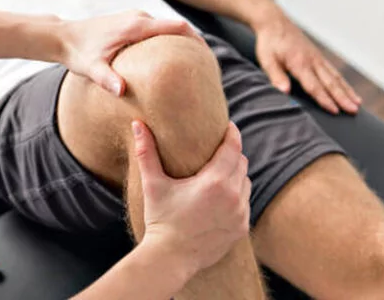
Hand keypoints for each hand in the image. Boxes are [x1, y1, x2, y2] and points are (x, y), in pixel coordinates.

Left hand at [60, 10, 199, 95]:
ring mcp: (135, 18)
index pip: (177, 27)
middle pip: (177, 27)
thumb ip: (107, 79)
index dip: (197, 40)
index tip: (210, 56)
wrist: (62, 37)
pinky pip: (156, 30)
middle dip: (193, 44)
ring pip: (166, 29)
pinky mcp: (130, 23)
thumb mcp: (91, 69)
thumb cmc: (77, 52)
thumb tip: (122, 91)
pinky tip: (170, 61)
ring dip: (180, 43)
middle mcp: (139, 17)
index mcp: (136, 26)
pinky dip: (167, 42)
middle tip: (208, 67)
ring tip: (194, 65)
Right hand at [132, 120, 250, 274]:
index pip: (233, 148)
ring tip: (220, 173)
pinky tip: (222, 198)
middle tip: (219, 150)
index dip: (232, 134)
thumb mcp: (153, 184)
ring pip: (246, 183)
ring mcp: (240, 214)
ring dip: (236, 175)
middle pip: (242, 163)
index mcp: (214, 182)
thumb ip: (146, 152)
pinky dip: (237, 196)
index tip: (227, 126)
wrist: (170, 258)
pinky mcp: (241, 228)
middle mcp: (233, 196)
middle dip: (232, 154)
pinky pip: (245, 203)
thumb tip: (137, 124)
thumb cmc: (160, 219)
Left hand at [255, 12, 360, 113]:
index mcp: (300, 64)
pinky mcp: (317, 56)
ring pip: (335, 77)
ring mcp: (317, 58)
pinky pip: (333, 71)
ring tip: (357, 104)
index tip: (335, 111)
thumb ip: (276, 76)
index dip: (324, 99)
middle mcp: (312, 61)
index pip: (314, 86)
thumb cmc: (269, 43)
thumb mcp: (266, 60)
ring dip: (347, 91)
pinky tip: (348, 89)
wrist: (274, 22)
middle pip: (330, 83)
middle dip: (343, 98)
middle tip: (354, 111)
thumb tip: (284, 92)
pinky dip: (342, 82)